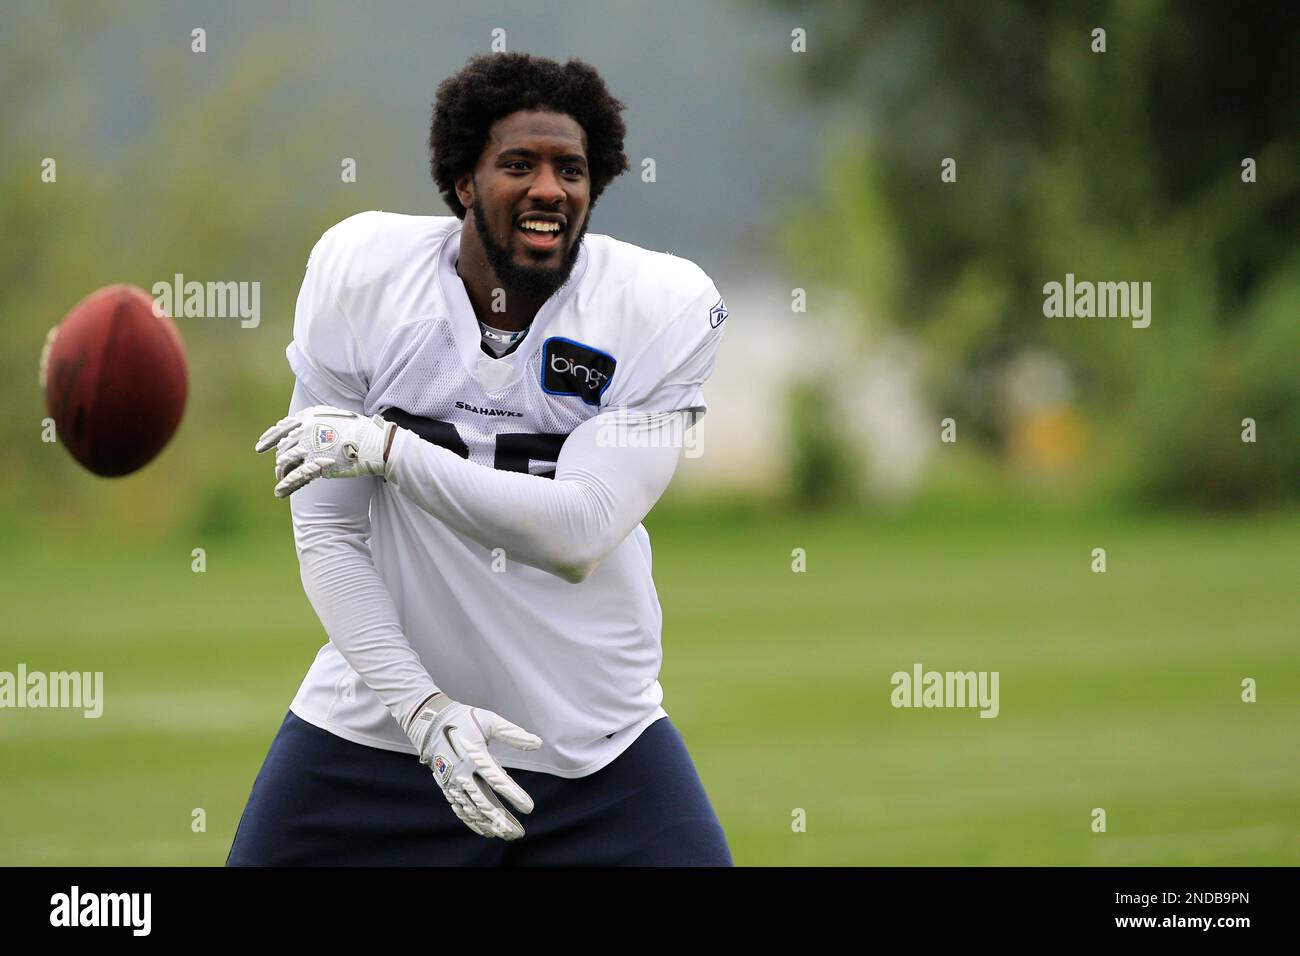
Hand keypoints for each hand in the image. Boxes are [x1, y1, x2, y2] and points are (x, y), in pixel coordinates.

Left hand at [254, 405, 393, 496]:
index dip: (269, 439)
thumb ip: (317, 419)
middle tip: (279, 472)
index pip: (281, 428)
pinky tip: (280, 492)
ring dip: (281, 475)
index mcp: (308, 418)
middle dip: (279, 461)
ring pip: (285, 462)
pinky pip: (295, 476)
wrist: (374, 443)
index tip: (260, 447)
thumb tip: (303, 422)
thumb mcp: (336, 416)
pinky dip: (286, 485)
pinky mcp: (315, 464)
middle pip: (283, 448)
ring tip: (281, 483)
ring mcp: (309, 447)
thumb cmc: (360, 430)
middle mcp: (304, 430)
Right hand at [405, 692, 542, 839]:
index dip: (514, 795)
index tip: (529, 808)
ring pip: (472, 810)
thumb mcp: (489, 721)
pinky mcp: (447, 787)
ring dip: (490, 825)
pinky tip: (486, 830)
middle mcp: (463, 773)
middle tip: (519, 833)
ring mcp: (453, 783)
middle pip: (484, 803)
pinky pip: (460, 809)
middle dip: (503, 820)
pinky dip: (473, 822)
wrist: (430, 722)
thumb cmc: (464, 719)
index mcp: (475, 756)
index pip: (498, 780)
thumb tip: (538, 743)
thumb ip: (512, 734)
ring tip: (507, 834)